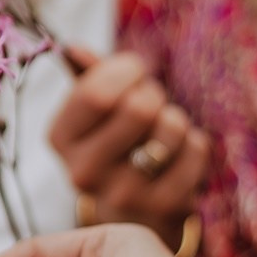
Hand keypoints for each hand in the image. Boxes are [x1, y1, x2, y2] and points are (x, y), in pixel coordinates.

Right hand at [50, 47, 208, 246]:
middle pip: (138, 109)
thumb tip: (73, 48)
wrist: (130, 208)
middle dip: (153, 92)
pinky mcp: (163, 207)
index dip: (124, 71)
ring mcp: (123, 194)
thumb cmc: (112, 140)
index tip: (134, 69)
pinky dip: (194, 142)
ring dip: (174, 117)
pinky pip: (197, 148)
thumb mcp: (92, 110)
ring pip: (171, 126)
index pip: (96, 95)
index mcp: (59, 139)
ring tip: (162, 130)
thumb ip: (85, 75)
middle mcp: (83, 172)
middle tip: (151, 100)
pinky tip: (176, 155)